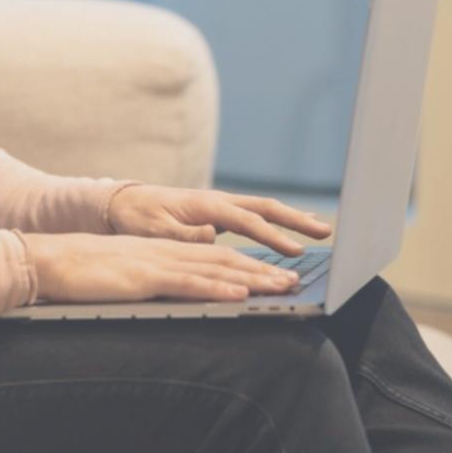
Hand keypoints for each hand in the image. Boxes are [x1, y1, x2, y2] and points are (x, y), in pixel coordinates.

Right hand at [16, 231, 302, 304]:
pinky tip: (239, 293)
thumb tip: (172, 292)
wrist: (47, 260)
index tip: (276, 274)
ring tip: (283, 286)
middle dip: (263, 269)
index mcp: (163, 251)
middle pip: (225, 258)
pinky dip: (217, 287)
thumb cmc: (81, 273)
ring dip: (253, 277)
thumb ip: (151, 278)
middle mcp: (166, 252)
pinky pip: (187, 283)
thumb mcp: (124, 275)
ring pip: (214, 267)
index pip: (214, 256)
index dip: (249, 264)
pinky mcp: (144, 277)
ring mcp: (157, 262)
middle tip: (297, 279)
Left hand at [105, 183, 332, 256]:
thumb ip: (183, 233)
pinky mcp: (219, 213)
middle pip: (265, 208)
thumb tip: (213, 234)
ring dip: (292, 219)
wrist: (125, 202)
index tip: (296, 251)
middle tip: (326, 231)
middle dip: (296, 220)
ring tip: (320, 229)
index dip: (273, 237)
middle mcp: (218, 201)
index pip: (248, 221)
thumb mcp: (154, 229)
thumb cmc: (138, 218)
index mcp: (206, 205)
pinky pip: (254, 216)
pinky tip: (291, 230)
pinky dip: (276, 221)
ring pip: (263, 209)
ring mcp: (220, 205)